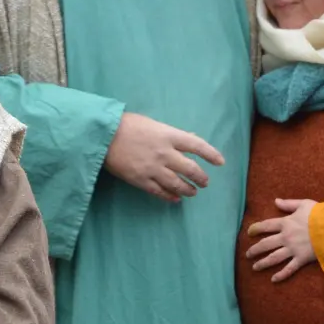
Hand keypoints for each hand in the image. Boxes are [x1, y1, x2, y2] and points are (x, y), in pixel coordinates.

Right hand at [104, 112, 225, 202]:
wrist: (103, 135)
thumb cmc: (127, 124)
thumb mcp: (153, 123)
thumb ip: (174, 133)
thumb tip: (193, 139)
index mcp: (169, 135)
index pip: (197, 146)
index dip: (211, 154)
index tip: (220, 162)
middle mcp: (165, 153)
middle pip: (191, 169)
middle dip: (201, 178)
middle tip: (205, 182)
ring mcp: (153, 168)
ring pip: (178, 184)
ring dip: (188, 190)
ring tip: (193, 192)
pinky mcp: (141, 180)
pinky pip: (160, 192)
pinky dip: (170, 197)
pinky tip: (175, 199)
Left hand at [246, 199, 318, 281]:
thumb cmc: (319, 214)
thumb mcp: (303, 204)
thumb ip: (289, 204)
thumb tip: (275, 201)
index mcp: (286, 223)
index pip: (266, 226)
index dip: (256, 229)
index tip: (249, 233)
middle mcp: (286, 237)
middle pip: (266, 244)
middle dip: (255, 249)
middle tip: (248, 254)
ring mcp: (293, 249)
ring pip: (273, 258)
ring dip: (262, 263)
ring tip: (254, 267)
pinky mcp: (301, 259)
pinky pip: (289, 269)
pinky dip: (281, 275)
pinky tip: (273, 279)